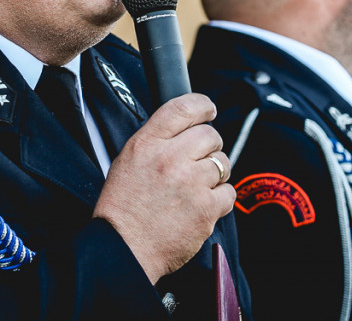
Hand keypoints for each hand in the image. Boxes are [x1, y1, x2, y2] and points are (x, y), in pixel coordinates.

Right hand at [93, 93, 234, 283]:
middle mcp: (170, 158)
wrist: (123, 247)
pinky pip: (229, 192)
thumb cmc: (123, 206)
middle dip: (209, 145)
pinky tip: (203, 204)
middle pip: (210, 135)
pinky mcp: (206, 208)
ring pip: (223, 163)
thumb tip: (187, 130)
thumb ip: (157, 140)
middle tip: (199, 160)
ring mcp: (190, 183)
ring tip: (196, 187)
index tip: (209, 110)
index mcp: (147, 143)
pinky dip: (220, 198)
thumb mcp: (128, 159)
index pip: (184, 107)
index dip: (203, 105)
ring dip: (215, 173)